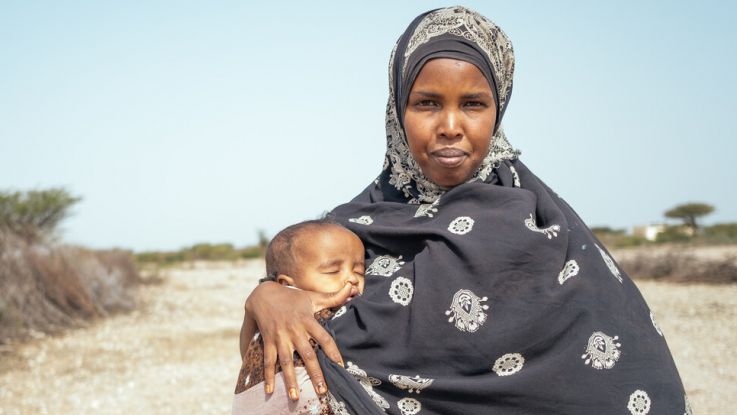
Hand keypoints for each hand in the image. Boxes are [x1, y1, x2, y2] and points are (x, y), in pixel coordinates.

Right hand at [245, 281, 355, 399]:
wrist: (263, 295)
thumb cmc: (292, 297)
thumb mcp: (312, 296)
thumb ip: (333, 297)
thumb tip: (352, 287)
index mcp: (307, 320)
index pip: (323, 337)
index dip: (333, 351)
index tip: (340, 366)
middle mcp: (294, 330)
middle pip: (307, 354)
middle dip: (314, 373)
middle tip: (322, 391)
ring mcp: (280, 337)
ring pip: (286, 361)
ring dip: (290, 380)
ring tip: (296, 397)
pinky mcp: (268, 342)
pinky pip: (268, 361)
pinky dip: (268, 376)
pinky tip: (269, 391)